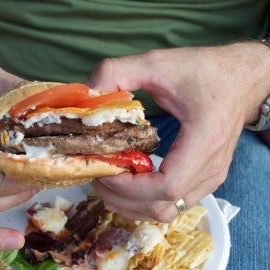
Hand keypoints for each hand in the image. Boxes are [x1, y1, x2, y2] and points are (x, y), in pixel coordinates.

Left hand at [86, 42, 269, 221]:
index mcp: (203, 140)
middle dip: (121, 197)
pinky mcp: (206, 177)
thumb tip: (85, 93)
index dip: (128, 187)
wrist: (241, 78)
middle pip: (162, 206)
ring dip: (132, 204)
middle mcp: (211, 167)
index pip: (166, 185)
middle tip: (96, 176)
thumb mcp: (157, 63)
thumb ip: (117, 72)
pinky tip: (127, 186)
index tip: (103, 170)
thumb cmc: (205, 70)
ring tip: (107, 183)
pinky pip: (174, 204)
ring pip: (167, 211)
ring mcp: (211, 176)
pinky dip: (146, 202)